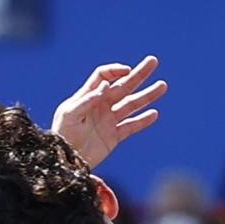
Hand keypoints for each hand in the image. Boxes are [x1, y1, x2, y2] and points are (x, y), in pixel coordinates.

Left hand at [52, 56, 166, 167]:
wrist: (65, 162)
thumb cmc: (62, 135)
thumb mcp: (69, 115)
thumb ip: (86, 100)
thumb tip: (106, 86)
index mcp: (88, 96)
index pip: (104, 76)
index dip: (115, 71)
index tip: (126, 71)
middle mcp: (101, 105)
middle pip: (123, 85)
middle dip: (139, 74)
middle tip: (153, 61)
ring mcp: (109, 120)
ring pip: (131, 104)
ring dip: (147, 95)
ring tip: (162, 85)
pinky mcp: (114, 137)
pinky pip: (131, 126)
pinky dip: (143, 120)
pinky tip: (154, 113)